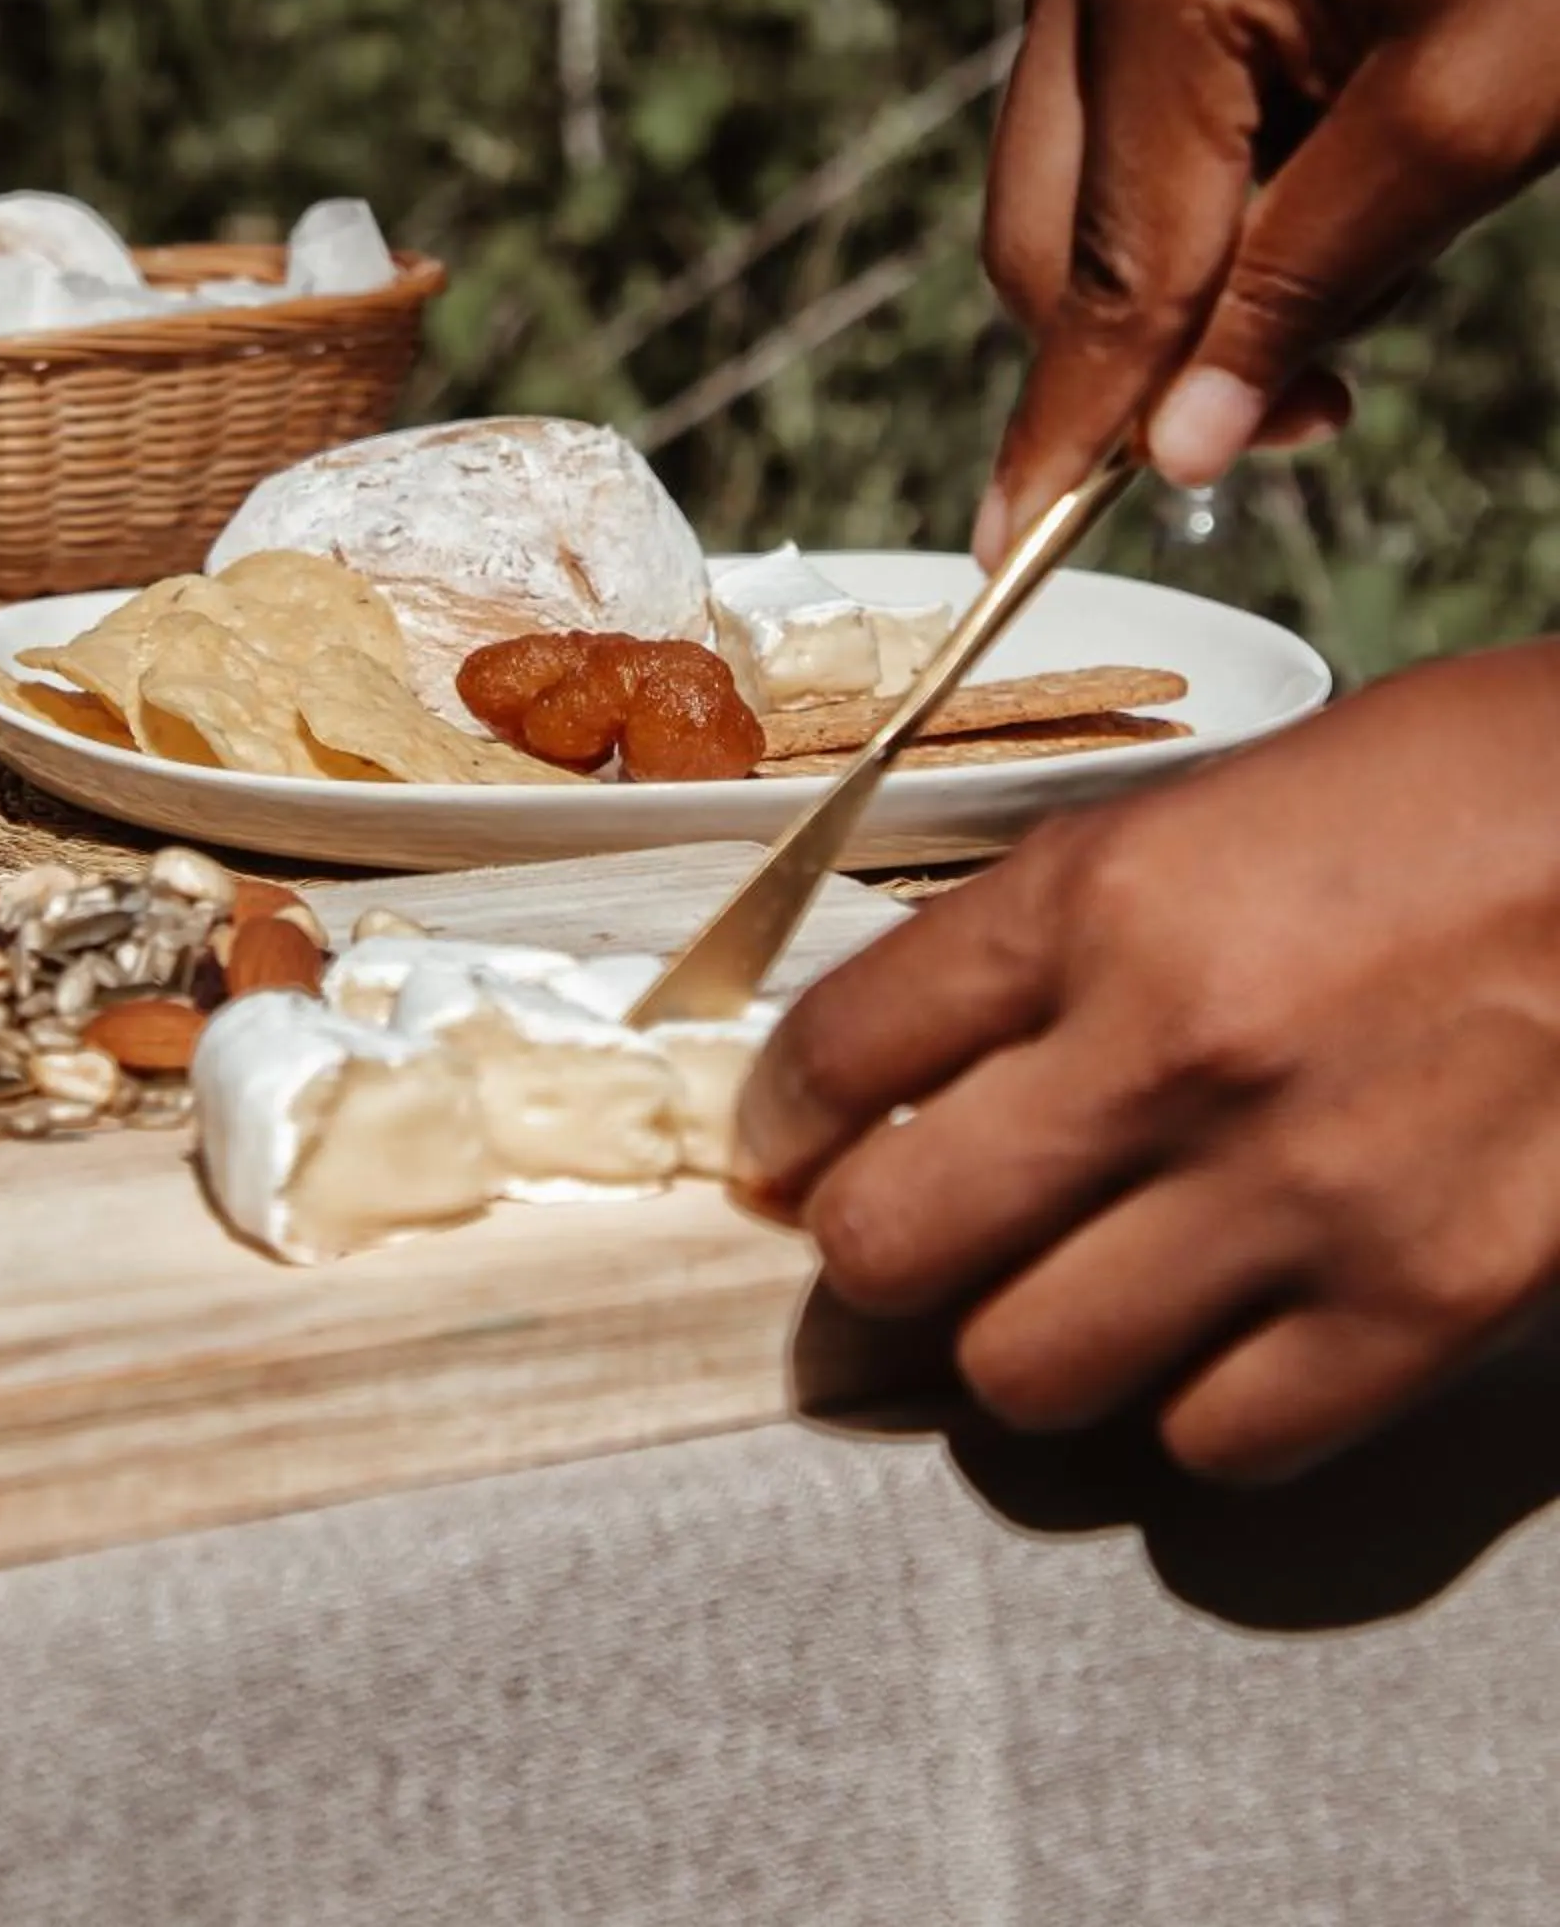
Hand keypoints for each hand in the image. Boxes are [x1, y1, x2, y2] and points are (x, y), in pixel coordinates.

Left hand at [735, 648, 1559, 1480]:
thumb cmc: (1453, 789)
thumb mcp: (1207, 805)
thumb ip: (1056, 931)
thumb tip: (919, 1052)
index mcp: (1104, 896)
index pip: (838, 1052)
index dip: (779, 1118)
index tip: (785, 1142)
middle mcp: (1171, 1053)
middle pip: (891, 1248)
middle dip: (872, 1248)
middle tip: (912, 1227)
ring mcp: (1296, 1194)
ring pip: (1025, 1374)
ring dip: (1020, 1340)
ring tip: (1065, 1288)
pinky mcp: (1419, 1304)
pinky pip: (1215, 1443)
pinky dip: (1192, 1407)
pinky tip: (1217, 1333)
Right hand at [976, 0, 1559, 566]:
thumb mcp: (1475, 120)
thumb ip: (1307, 294)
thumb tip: (1169, 455)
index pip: (1107, 261)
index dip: (1072, 427)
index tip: (1007, 559)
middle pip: (1046, 233)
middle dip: (1148, 353)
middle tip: (1313, 412)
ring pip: (1074, 183)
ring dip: (1182, 276)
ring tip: (1348, 282)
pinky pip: (1117, 110)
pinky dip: (1197, 192)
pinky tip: (1316, 189)